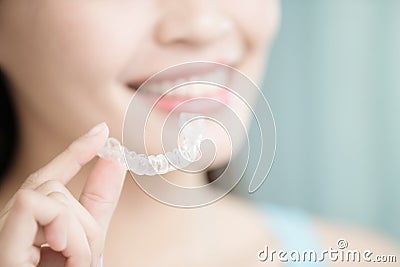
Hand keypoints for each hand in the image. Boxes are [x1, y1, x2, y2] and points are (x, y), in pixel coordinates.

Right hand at [0, 123, 125, 266]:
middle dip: (83, 219)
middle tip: (81, 259)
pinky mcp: (0, 243)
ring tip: (72, 265)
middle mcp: (11, 229)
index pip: (48, 181)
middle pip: (52, 187)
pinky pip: (36, 206)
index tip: (101, 132)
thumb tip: (116, 159)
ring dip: (78, 233)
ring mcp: (2, 234)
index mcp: (32, 231)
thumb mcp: (88, 245)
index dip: (74, 153)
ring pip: (49, 195)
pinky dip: (65, 232)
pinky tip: (63, 255)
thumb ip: (99, 202)